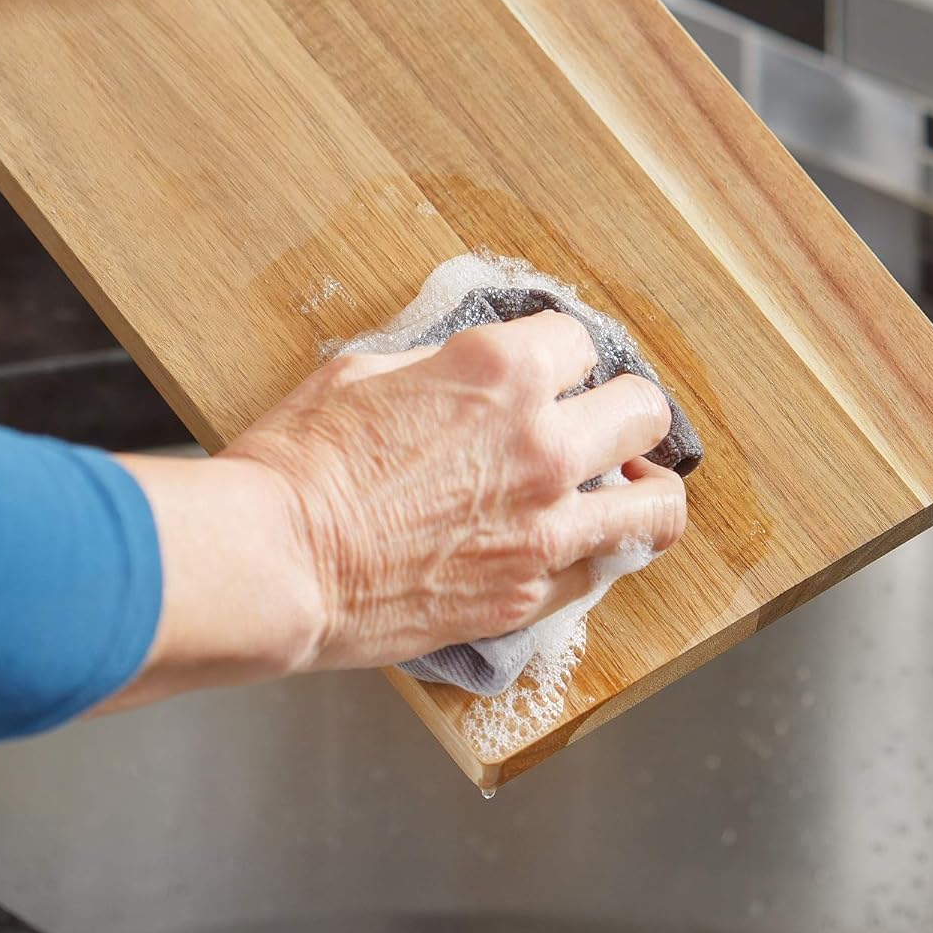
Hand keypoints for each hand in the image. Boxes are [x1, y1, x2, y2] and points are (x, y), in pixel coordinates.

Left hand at [0, 0, 218, 165]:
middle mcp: (53, 18)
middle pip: (143, 39)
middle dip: (191, 52)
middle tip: (256, 68)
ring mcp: (32, 79)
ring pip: (114, 102)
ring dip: (152, 112)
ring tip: (220, 126)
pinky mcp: (7, 136)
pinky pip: (64, 153)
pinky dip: (96, 161)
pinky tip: (151, 167)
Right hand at [109, 312, 688, 704]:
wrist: (277, 562)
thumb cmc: (301, 463)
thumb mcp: (365, 372)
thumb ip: (440, 366)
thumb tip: (465, 373)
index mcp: (502, 371)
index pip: (580, 340)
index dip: (560, 353)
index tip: (550, 370)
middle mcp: (543, 443)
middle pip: (643, 410)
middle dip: (623, 410)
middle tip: (600, 423)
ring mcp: (547, 525)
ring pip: (655, 502)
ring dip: (642, 486)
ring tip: (622, 488)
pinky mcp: (532, 592)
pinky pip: (605, 568)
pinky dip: (600, 551)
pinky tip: (580, 543)